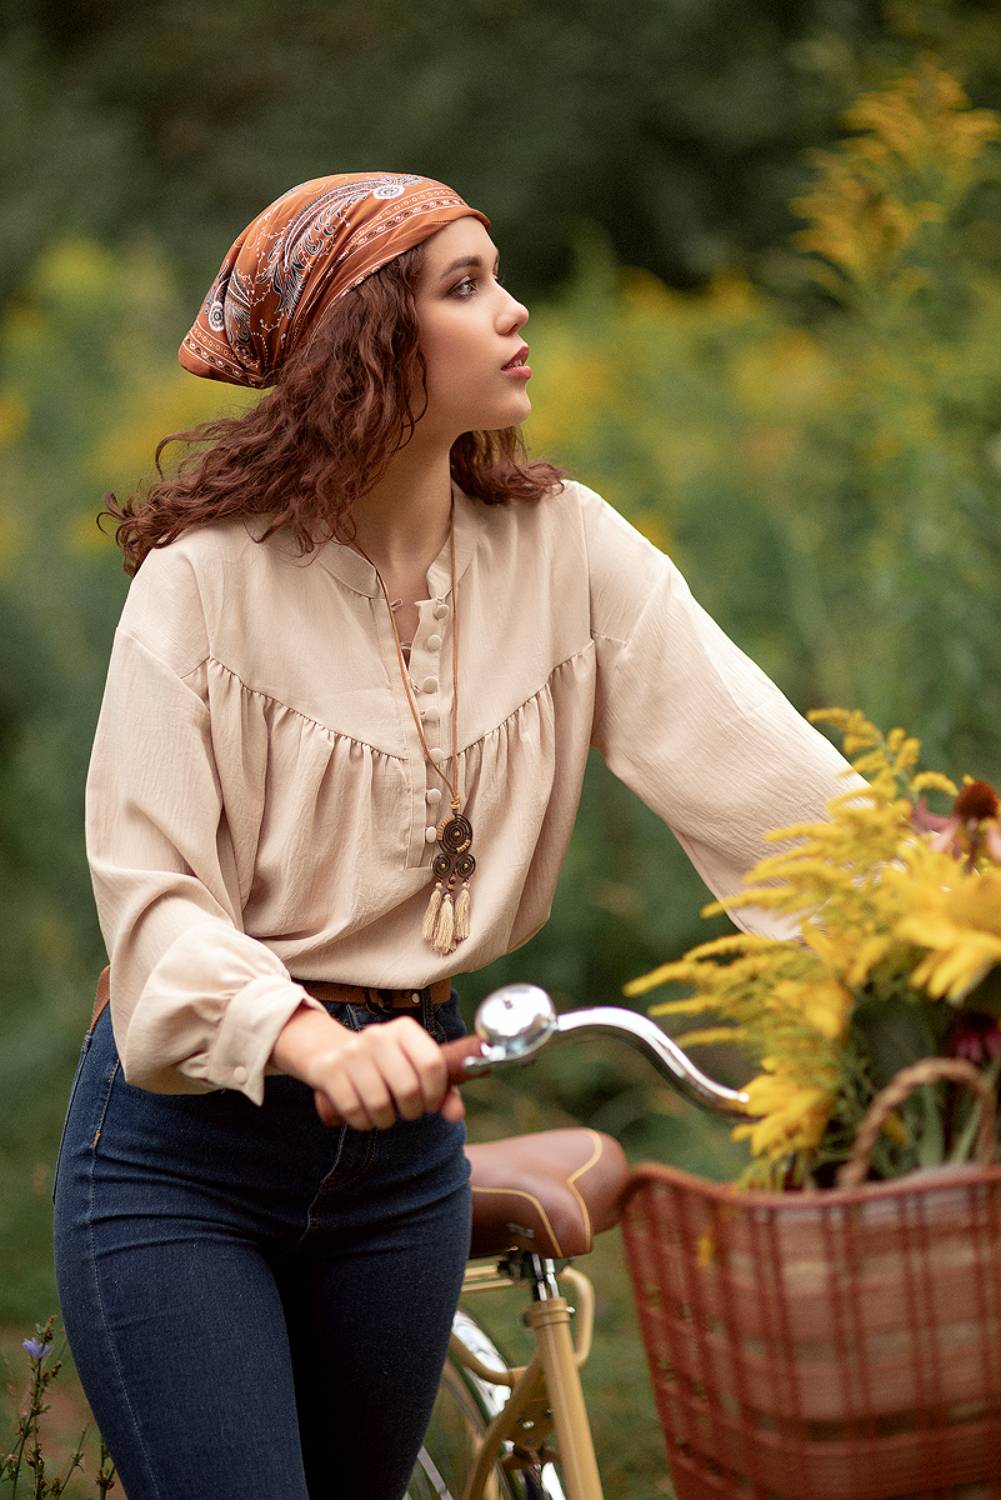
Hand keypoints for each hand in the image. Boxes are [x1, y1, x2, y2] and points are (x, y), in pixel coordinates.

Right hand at [270, 1006, 464, 1129]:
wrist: (330, 1051)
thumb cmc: (383, 1066)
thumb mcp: (413, 1070)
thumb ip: (442, 1092)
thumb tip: (456, 1114)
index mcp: (405, 1030)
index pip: (432, 1064)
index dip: (436, 1093)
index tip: (430, 1104)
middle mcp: (378, 1035)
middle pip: (408, 1088)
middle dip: (411, 1111)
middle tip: (406, 1111)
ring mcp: (351, 1052)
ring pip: (380, 1104)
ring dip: (385, 1120)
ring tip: (384, 1113)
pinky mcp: (328, 1070)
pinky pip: (354, 1111)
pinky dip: (363, 1122)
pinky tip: (364, 1115)